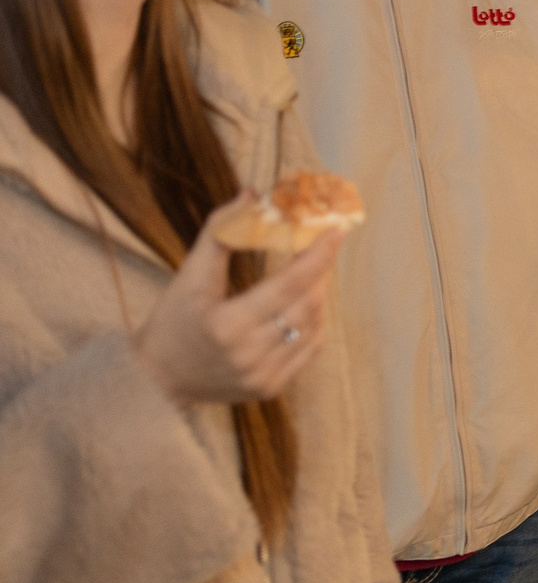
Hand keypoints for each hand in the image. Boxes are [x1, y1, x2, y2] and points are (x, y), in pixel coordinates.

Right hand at [133, 197, 339, 404]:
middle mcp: (248, 354)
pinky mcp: (271, 388)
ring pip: (312, 326)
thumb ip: (220, 232)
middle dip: (320, 271)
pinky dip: (312, 323)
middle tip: (324, 246)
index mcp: (226, 325)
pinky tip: (302, 306)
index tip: (336, 230)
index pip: (288, 285)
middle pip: (306, 305)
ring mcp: (263, 376)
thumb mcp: (189, 276)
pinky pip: (309, 349)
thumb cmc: (172, 321)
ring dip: (317, 295)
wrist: (157, 378)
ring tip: (311, 273)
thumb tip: (251, 194)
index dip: (318, 256)